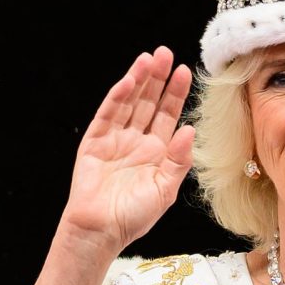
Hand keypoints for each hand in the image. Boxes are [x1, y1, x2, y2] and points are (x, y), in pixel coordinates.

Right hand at [57, 50, 194, 256]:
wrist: (101, 231)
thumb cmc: (133, 216)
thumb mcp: (165, 190)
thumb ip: (179, 161)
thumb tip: (190, 129)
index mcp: (156, 152)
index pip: (168, 115)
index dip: (176, 94)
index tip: (185, 71)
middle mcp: (136, 141)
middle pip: (149, 103)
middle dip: (158, 78)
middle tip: (166, 53)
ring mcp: (115, 139)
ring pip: (129, 103)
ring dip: (139, 81)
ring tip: (149, 58)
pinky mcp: (95, 142)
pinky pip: (107, 115)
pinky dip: (117, 98)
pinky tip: (128, 81)